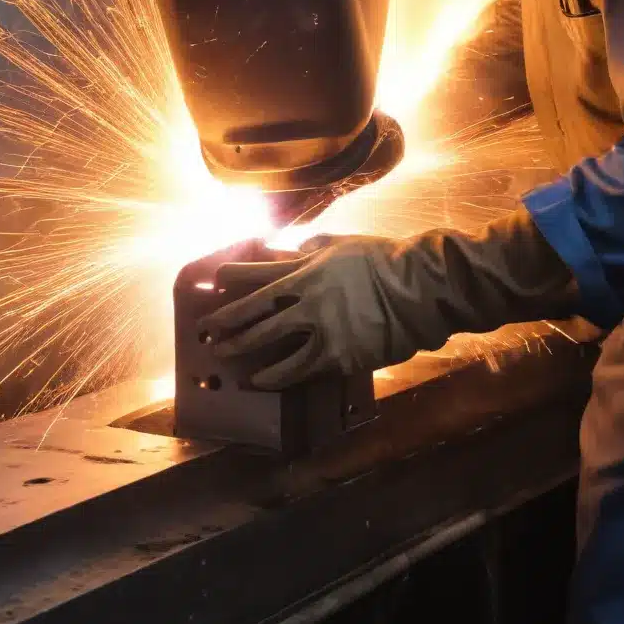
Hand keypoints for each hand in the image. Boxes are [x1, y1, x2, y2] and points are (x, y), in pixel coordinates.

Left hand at [198, 210, 575, 390]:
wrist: (417, 289)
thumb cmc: (381, 260)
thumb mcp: (342, 243)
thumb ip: (312, 246)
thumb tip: (293, 247)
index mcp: (305, 271)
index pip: (257, 275)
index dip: (231, 280)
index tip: (211, 282)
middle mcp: (306, 302)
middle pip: (256, 316)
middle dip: (227, 325)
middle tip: (206, 334)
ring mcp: (321, 332)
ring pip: (273, 349)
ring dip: (248, 356)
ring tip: (230, 364)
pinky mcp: (338, 356)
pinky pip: (302, 369)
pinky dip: (279, 375)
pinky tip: (265, 380)